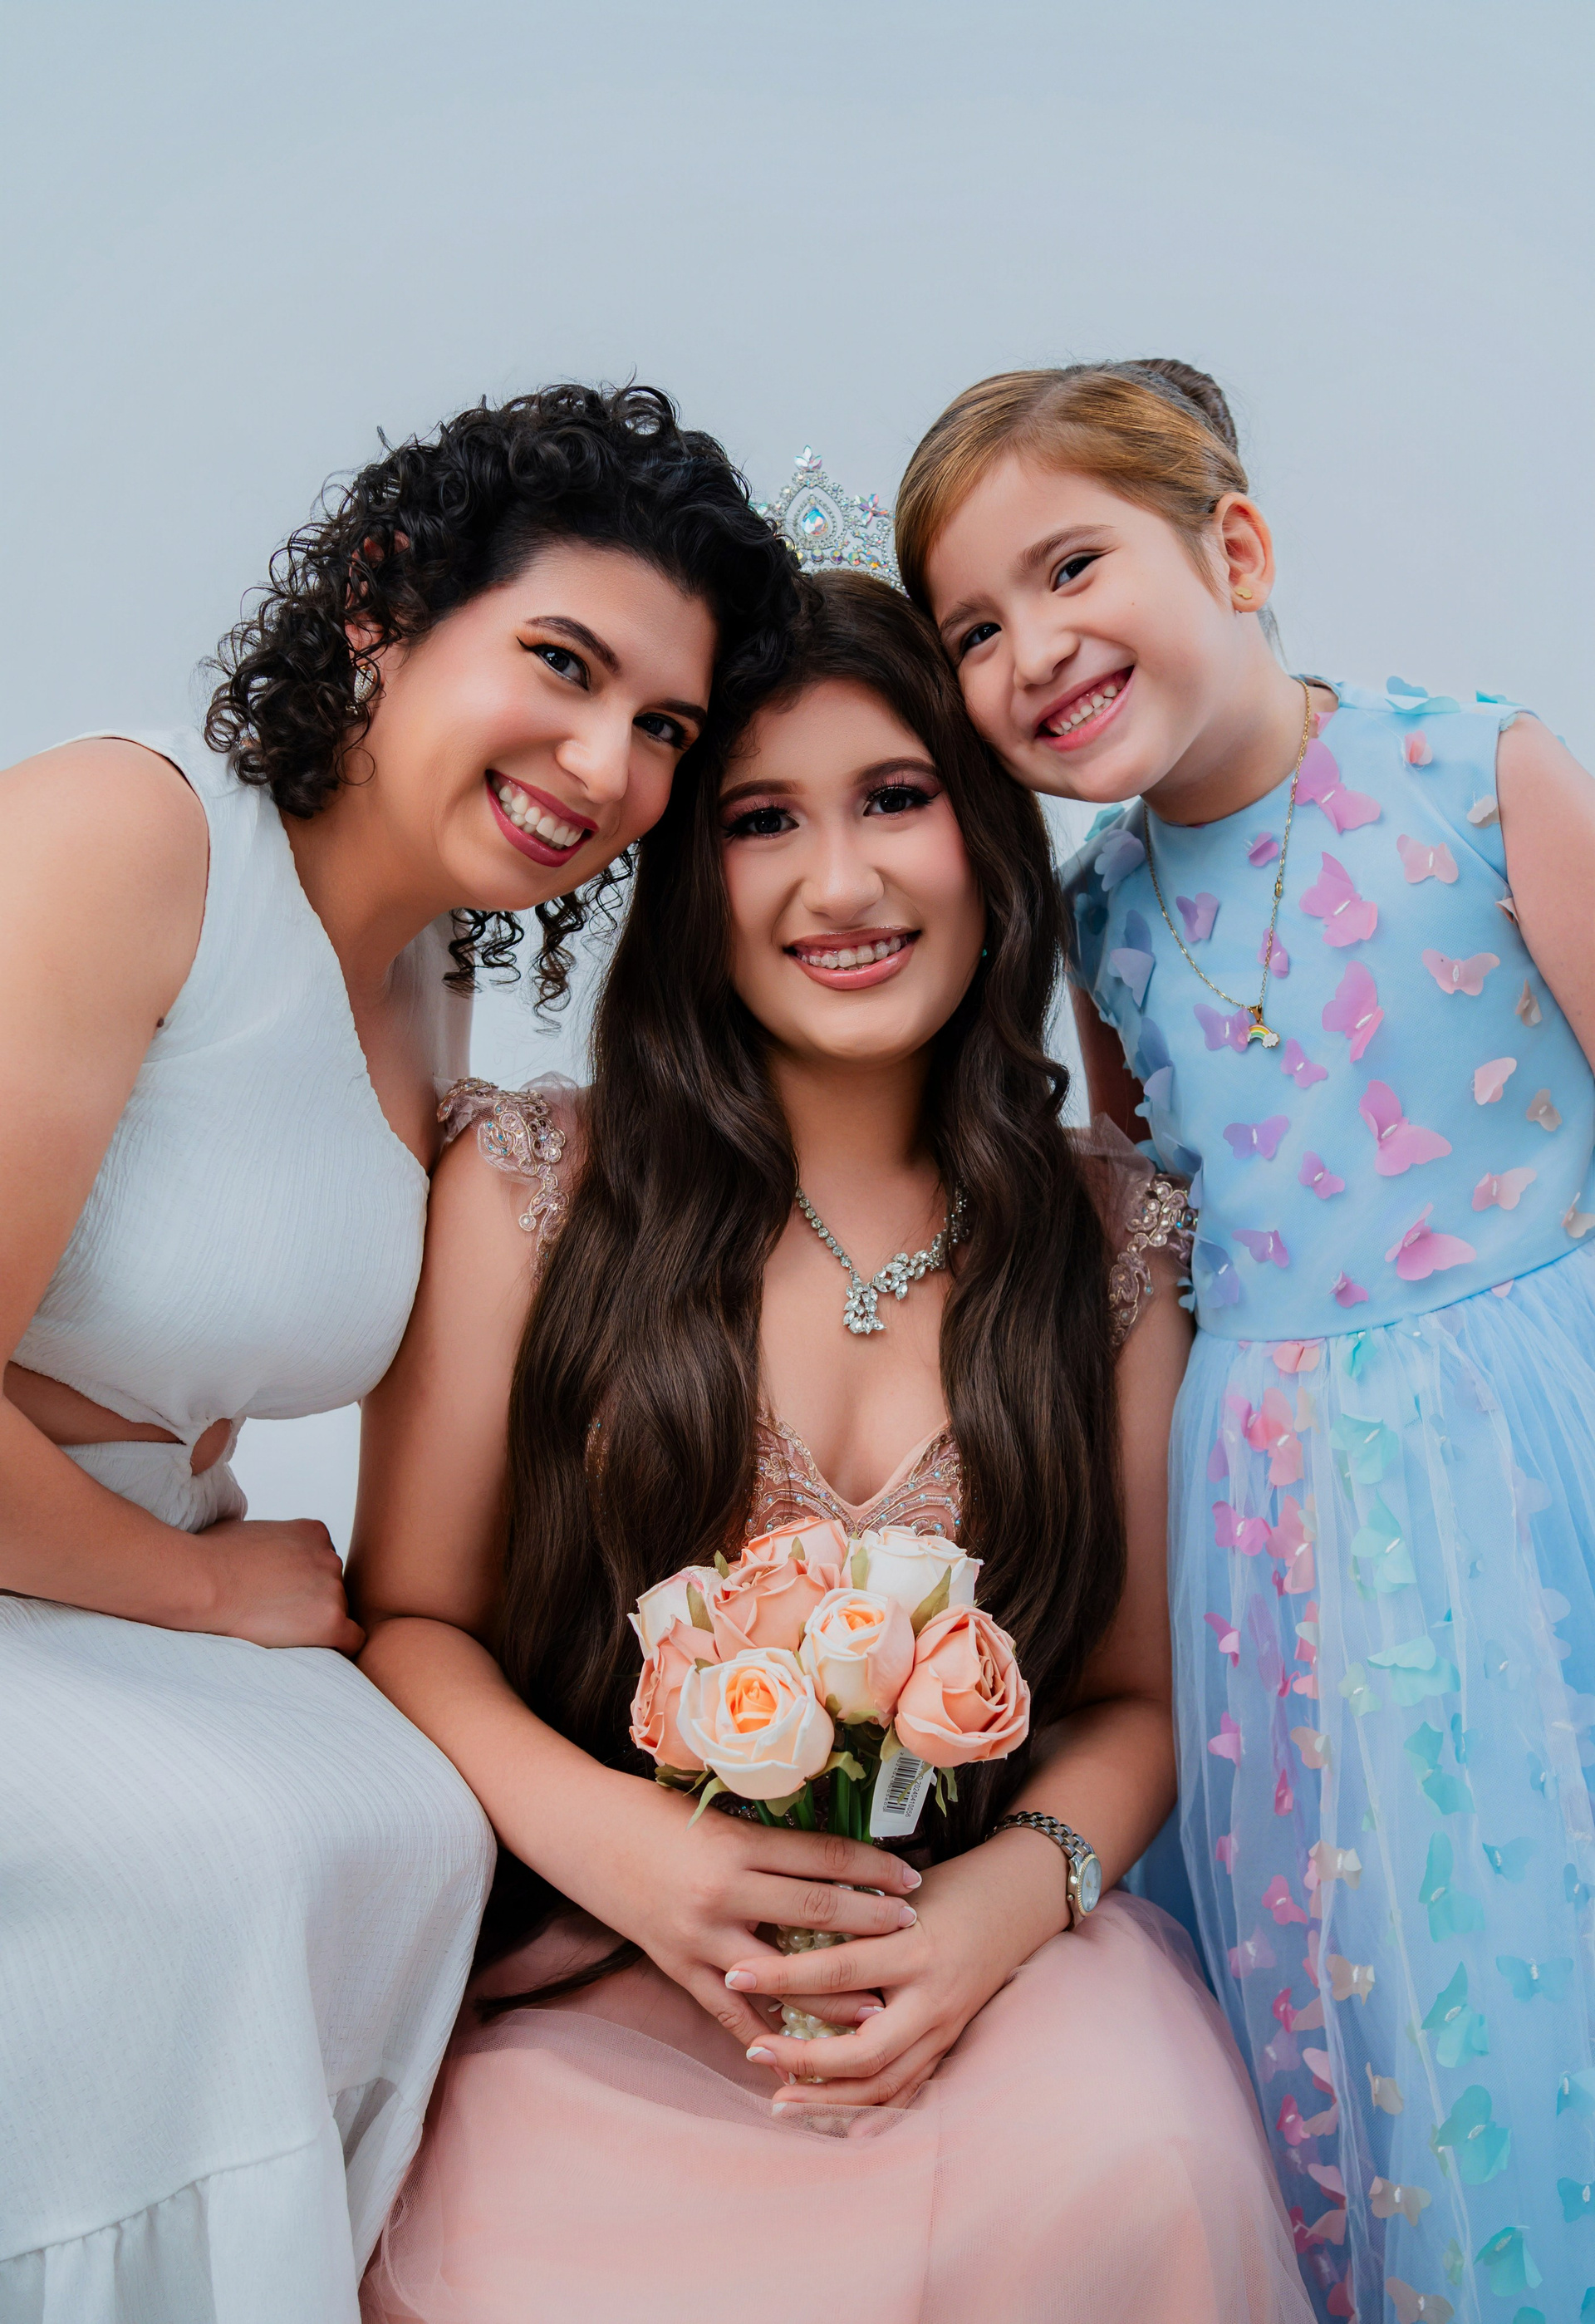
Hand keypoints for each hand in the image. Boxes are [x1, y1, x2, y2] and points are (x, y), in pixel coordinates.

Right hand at [190, 1517, 364, 1651]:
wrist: (204, 1583)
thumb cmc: (211, 1558)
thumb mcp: (245, 1529)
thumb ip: (267, 1538)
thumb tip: (256, 1544)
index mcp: (313, 1532)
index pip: (322, 1561)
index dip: (303, 1581)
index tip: (281, 1593)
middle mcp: (330, 1557)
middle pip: (332, 1587)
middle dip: (309, 1601)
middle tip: (276, 1614)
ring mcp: (333, 1589)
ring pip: (337, 1613)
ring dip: (315, 1624)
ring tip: (277, 1629)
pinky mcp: (332, 1621)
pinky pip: (353, 1640)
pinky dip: (339, 1647)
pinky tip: (315, 1651)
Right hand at [570, 1776, 922, 2053]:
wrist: (577, 1828)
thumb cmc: (648, 1809)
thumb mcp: (712, 1813)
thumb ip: (763, 1838)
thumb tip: (827, 1855)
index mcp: (737, 1844)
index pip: (823, 1857)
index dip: (872, 1867)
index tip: (911, 1877)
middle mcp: (724, 1893)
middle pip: (817, 1912)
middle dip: (871, 1922)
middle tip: (915, 1931)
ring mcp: (700, 1936)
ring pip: (784, 1975)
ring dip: (833, 1992)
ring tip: (875, 2005)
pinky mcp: (677, 1966)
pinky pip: (729, 2010)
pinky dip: (764, 2031)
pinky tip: (795, 2048)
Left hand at [724, 1829, 1067, 2109]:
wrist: (1019, 1901)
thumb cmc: (951, 1884)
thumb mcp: (901, 1890)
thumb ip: (850, 1911)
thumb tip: (776, 1920)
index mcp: (914, 1946)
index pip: (839, 1969)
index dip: (785, 1976)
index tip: (736, 1974)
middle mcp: (931, 1997)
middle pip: (862, 2048)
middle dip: (802, 2057)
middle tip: (752, 2052)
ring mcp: (944, 2028)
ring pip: (884, 2082)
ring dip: (828, 2097)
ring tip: (778, 2100)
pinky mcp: (949, 2044)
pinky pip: (910, 2090)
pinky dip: (874, 2113)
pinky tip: (838, 2127)